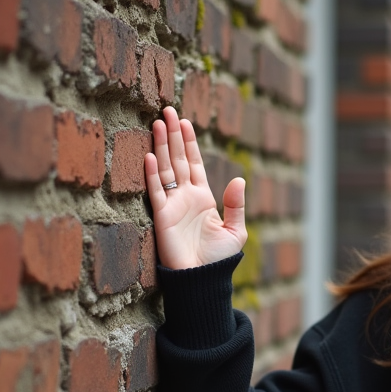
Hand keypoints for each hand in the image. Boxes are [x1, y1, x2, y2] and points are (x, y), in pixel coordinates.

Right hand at [144, 106, 246, 269]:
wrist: (203, 279)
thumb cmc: (219, 259)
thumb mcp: (235, 230)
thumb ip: (236, 204)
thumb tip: (238, 178)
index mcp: (203, 197)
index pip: (195, 164)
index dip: (190, 143)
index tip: (185, 122)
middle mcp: (186, 197)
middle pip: (179, 160)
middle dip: (174, 136)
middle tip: (168, 112)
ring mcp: (173, 205)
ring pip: (166, 169)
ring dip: (162, 146)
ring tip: (158, 123)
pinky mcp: (162, 217)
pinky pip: (156, 192)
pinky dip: (153, 175)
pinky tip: (151, 156)